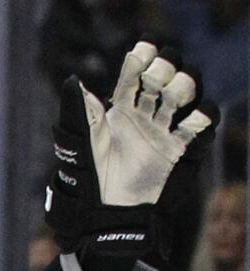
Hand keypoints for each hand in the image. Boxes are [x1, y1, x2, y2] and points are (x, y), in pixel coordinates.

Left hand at [44, 42, 219, 264]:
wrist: (108, 214)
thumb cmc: (89, 179)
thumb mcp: (81, 143)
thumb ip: (79, 112)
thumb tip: (72, 80)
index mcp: (120, 109)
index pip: (135, 74)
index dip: (141, 58)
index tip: (142, 51)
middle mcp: (145, 115)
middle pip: (165, 77)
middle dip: (165, 67)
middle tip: (157, 75)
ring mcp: (165, 130)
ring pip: (185, 94)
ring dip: (185, 85)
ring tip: (173, 92)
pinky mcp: (182, 150)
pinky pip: (201, 126)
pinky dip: (203, 116)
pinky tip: (192, 117)